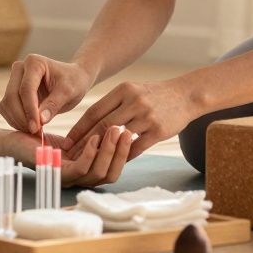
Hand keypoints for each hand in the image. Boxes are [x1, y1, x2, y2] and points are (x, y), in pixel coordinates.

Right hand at [0, 54, 93, 133]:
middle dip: (22, 117)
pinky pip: (6, 109)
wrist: (72, 80)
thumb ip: (54, 104)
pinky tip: (30, 127)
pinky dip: (15, 121)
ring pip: (6, 104)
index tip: (36, 128)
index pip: (26, 89)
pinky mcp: (11, 92)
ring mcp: (13, 80)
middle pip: (12, 97)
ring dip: (18, 121)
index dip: (29, 110)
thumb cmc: (73, 82)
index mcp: (34, 62)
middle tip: (36, 133)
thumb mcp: (69, 92)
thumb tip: (41, 120)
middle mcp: (19, 68)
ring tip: (36, 131)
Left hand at [3, 128, 135, 187]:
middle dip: (121, 153)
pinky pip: (79, 168)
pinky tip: (94, 138)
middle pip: (109, 176)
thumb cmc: (42, 138)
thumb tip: (120, 131)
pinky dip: (90, 153)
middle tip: (126, 132)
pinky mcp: (57, 174)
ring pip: (97, 173)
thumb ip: (94, 140)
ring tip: (114, 131)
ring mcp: (68, 180)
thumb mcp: (74, 138)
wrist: (14, 138)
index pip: (112, 170)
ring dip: (108, 151)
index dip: (124, 154)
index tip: (130, 134)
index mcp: (84, 172)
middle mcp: (78, 181)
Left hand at [64, 79, 197, 160]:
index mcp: (123, 90)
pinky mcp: (158, 130)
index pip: (94, 111)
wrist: (186, 95)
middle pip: (103, 125)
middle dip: (85, 142)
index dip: (79, 128)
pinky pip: (137, 147)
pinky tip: (115, 162)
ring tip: (91, 161)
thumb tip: (91, 122)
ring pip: (118, 137)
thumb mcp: (132, 91)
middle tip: (72, 155)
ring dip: (103, 150)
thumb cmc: (154, 95)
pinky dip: (124, 155)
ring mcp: (147, 116)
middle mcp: (134, 101)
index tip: (67, 141)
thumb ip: (113, 104)